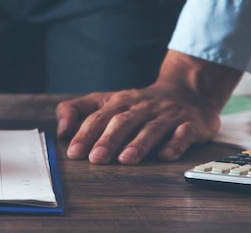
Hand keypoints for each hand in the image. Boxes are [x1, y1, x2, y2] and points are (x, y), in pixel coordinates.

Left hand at [56, 50, 242, 164]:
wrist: (188, 91)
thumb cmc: (139, 103)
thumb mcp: (106, 100)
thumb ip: (78, 110)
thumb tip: (61, 131)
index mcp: (119, 101)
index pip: (98, 116)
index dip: (85, 133)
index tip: (74, 152)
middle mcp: (141, 107)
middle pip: (122, 121)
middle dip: (108, 140)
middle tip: (95, 159)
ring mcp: (166, 115)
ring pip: (151, 128)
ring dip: (138, 144)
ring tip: (125, 160)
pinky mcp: (189, 124)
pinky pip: (183, 134)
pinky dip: (174, 145)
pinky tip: (165, 156)